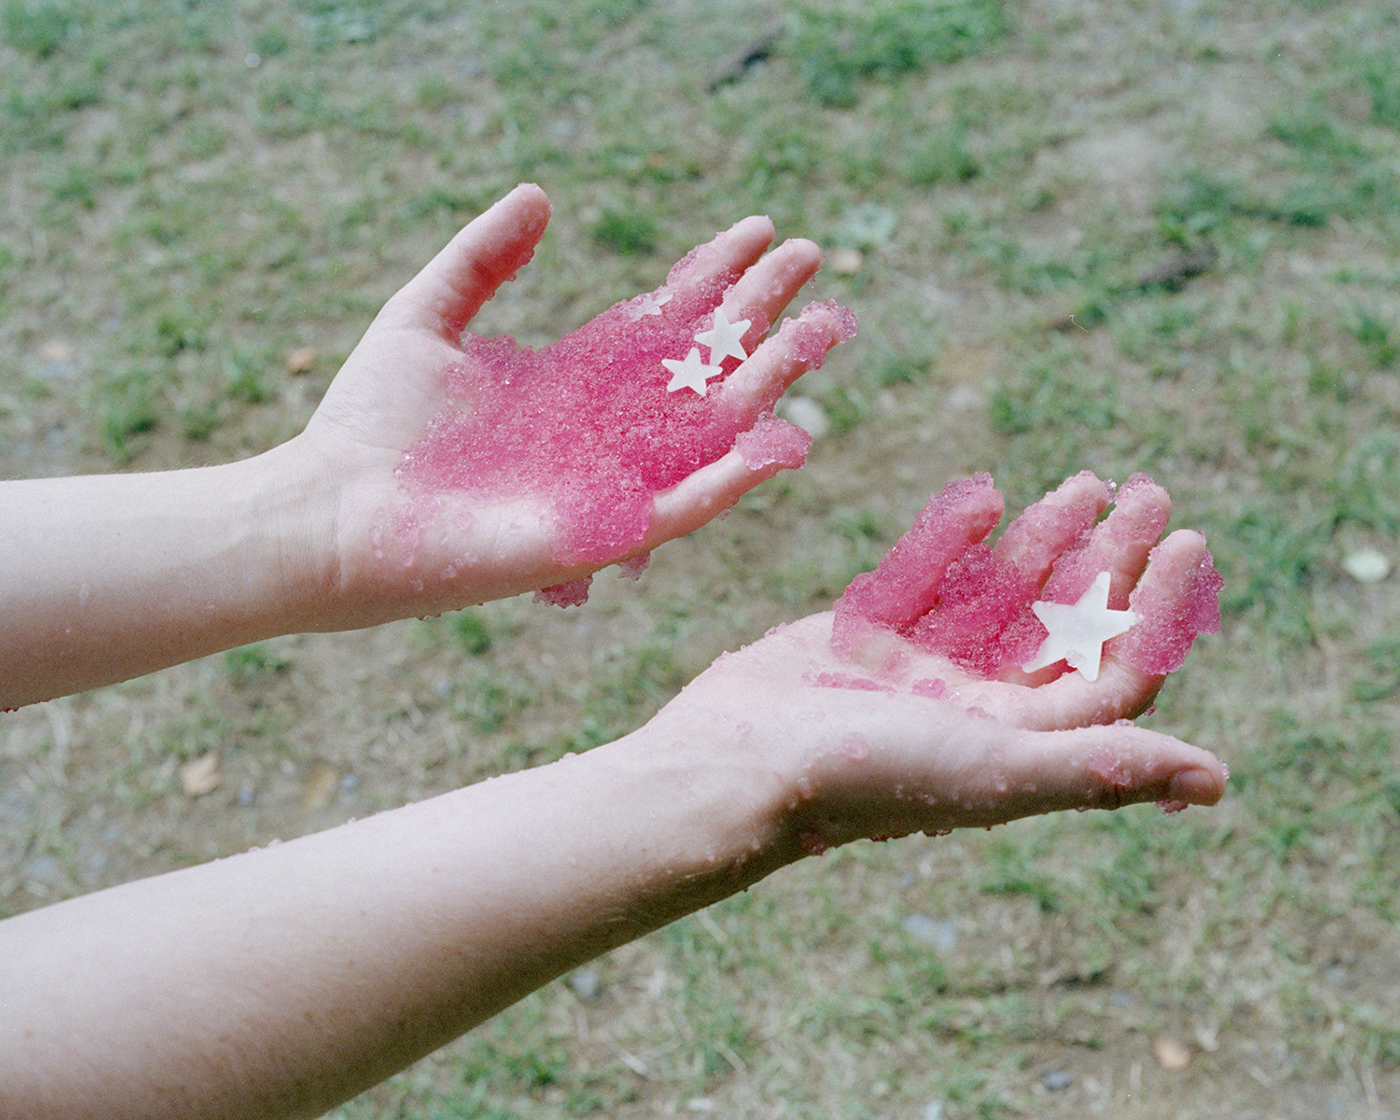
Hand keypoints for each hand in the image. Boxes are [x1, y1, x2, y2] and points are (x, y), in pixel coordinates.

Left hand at [291, 183, 852, 623]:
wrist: (331, 512)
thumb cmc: (370, 424)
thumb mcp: (429, 316)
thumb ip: (484, 257)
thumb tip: (539, 194)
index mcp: (575, 380)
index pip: (666, 321)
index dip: (715, 275)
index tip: (763, 227)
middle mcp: (605, 429)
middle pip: (704, 365)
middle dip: (761, 313)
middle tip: (813, 259)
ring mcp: (609, 481)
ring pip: (711, 429)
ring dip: (769, 381)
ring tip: (822, 329)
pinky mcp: (601, 534)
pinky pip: (684, 507)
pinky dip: (733, 479)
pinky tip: (781, 439)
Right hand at [642, 473, 1226, 852]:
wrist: (733, 765)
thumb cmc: (863, 776)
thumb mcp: (996, 767)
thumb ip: (1102, 766)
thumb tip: (1218, 781)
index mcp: (1018, 742)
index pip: (1113, 672)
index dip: (1157, 610)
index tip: (1186, 539)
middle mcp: (976, 708)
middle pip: (1065, 626)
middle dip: (1111, 559)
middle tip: (1147, 491)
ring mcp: (917, 672)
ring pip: (1000, 597)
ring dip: (1047, 541)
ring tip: (1087, 480)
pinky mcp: (860, 640)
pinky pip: (924, 580)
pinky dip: (956, 541)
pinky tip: (987, 497)